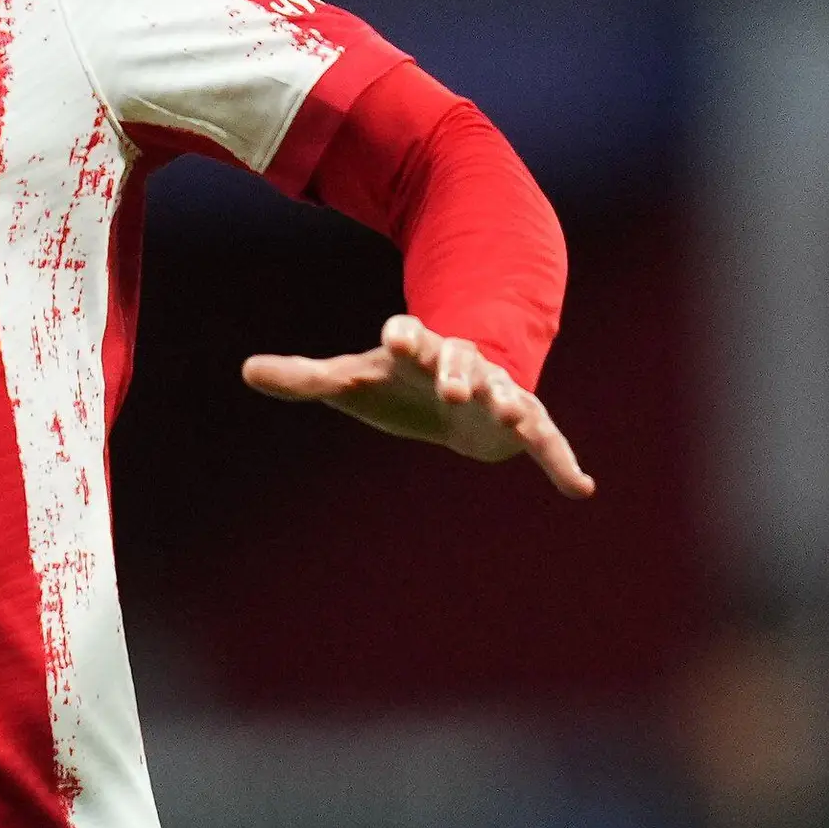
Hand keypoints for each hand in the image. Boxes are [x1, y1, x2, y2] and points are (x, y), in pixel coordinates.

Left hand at [241, 313, 594, 495]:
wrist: (455, 391)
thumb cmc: (399, 382)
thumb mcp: (353, 380)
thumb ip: (305, 376)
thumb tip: (246, 370)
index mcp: (420, 350)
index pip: (411, 337)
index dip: (406, 337)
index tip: (396, 337)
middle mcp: (464, 365)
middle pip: (463, 362)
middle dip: (461, 371)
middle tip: (457, 385)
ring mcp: (498, 393)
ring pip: (508, 396)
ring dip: (510, 406)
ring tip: (514, 420)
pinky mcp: (522, 423)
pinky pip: (548, 442)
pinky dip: (563, 465)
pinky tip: (582, 490)